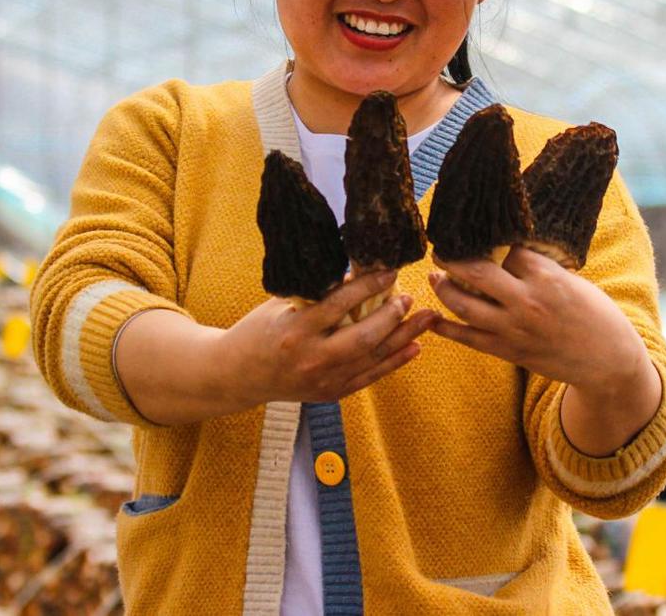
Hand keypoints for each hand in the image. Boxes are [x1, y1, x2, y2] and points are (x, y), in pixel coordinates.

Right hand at [223, 269, 436, 404]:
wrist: (238, 374)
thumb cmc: (259, 330)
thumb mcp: (281, 304)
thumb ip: (317, 293)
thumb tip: (358, 273)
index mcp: (297, 330)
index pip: (340, 304)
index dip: (369, 286)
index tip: (390, 271)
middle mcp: (312, 358)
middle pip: (365, 337)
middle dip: (392, 315)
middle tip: (409, 297)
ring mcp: (323, 380)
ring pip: (373, 358)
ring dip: (404, 337)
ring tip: (427, 319)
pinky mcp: (331, 394)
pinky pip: (370, 377)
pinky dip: (394, 361)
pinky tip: (413, 347)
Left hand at [427, 246, 644, 391]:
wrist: (608, 361)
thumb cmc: (594, 315)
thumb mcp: (572, 281)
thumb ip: (539, 266)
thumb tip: (505, 247)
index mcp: (546, 277)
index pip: (503, 248)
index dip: (484, 239)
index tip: (469, 230)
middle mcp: (526, 301)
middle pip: (475, 272)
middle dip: (451, 258)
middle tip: (440, 249)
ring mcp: (514, 329)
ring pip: (463, 305)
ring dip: (442, 288)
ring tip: (435, 277)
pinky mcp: (508, 351)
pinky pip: (468, 338)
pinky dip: (446, 328)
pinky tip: (432, 319)